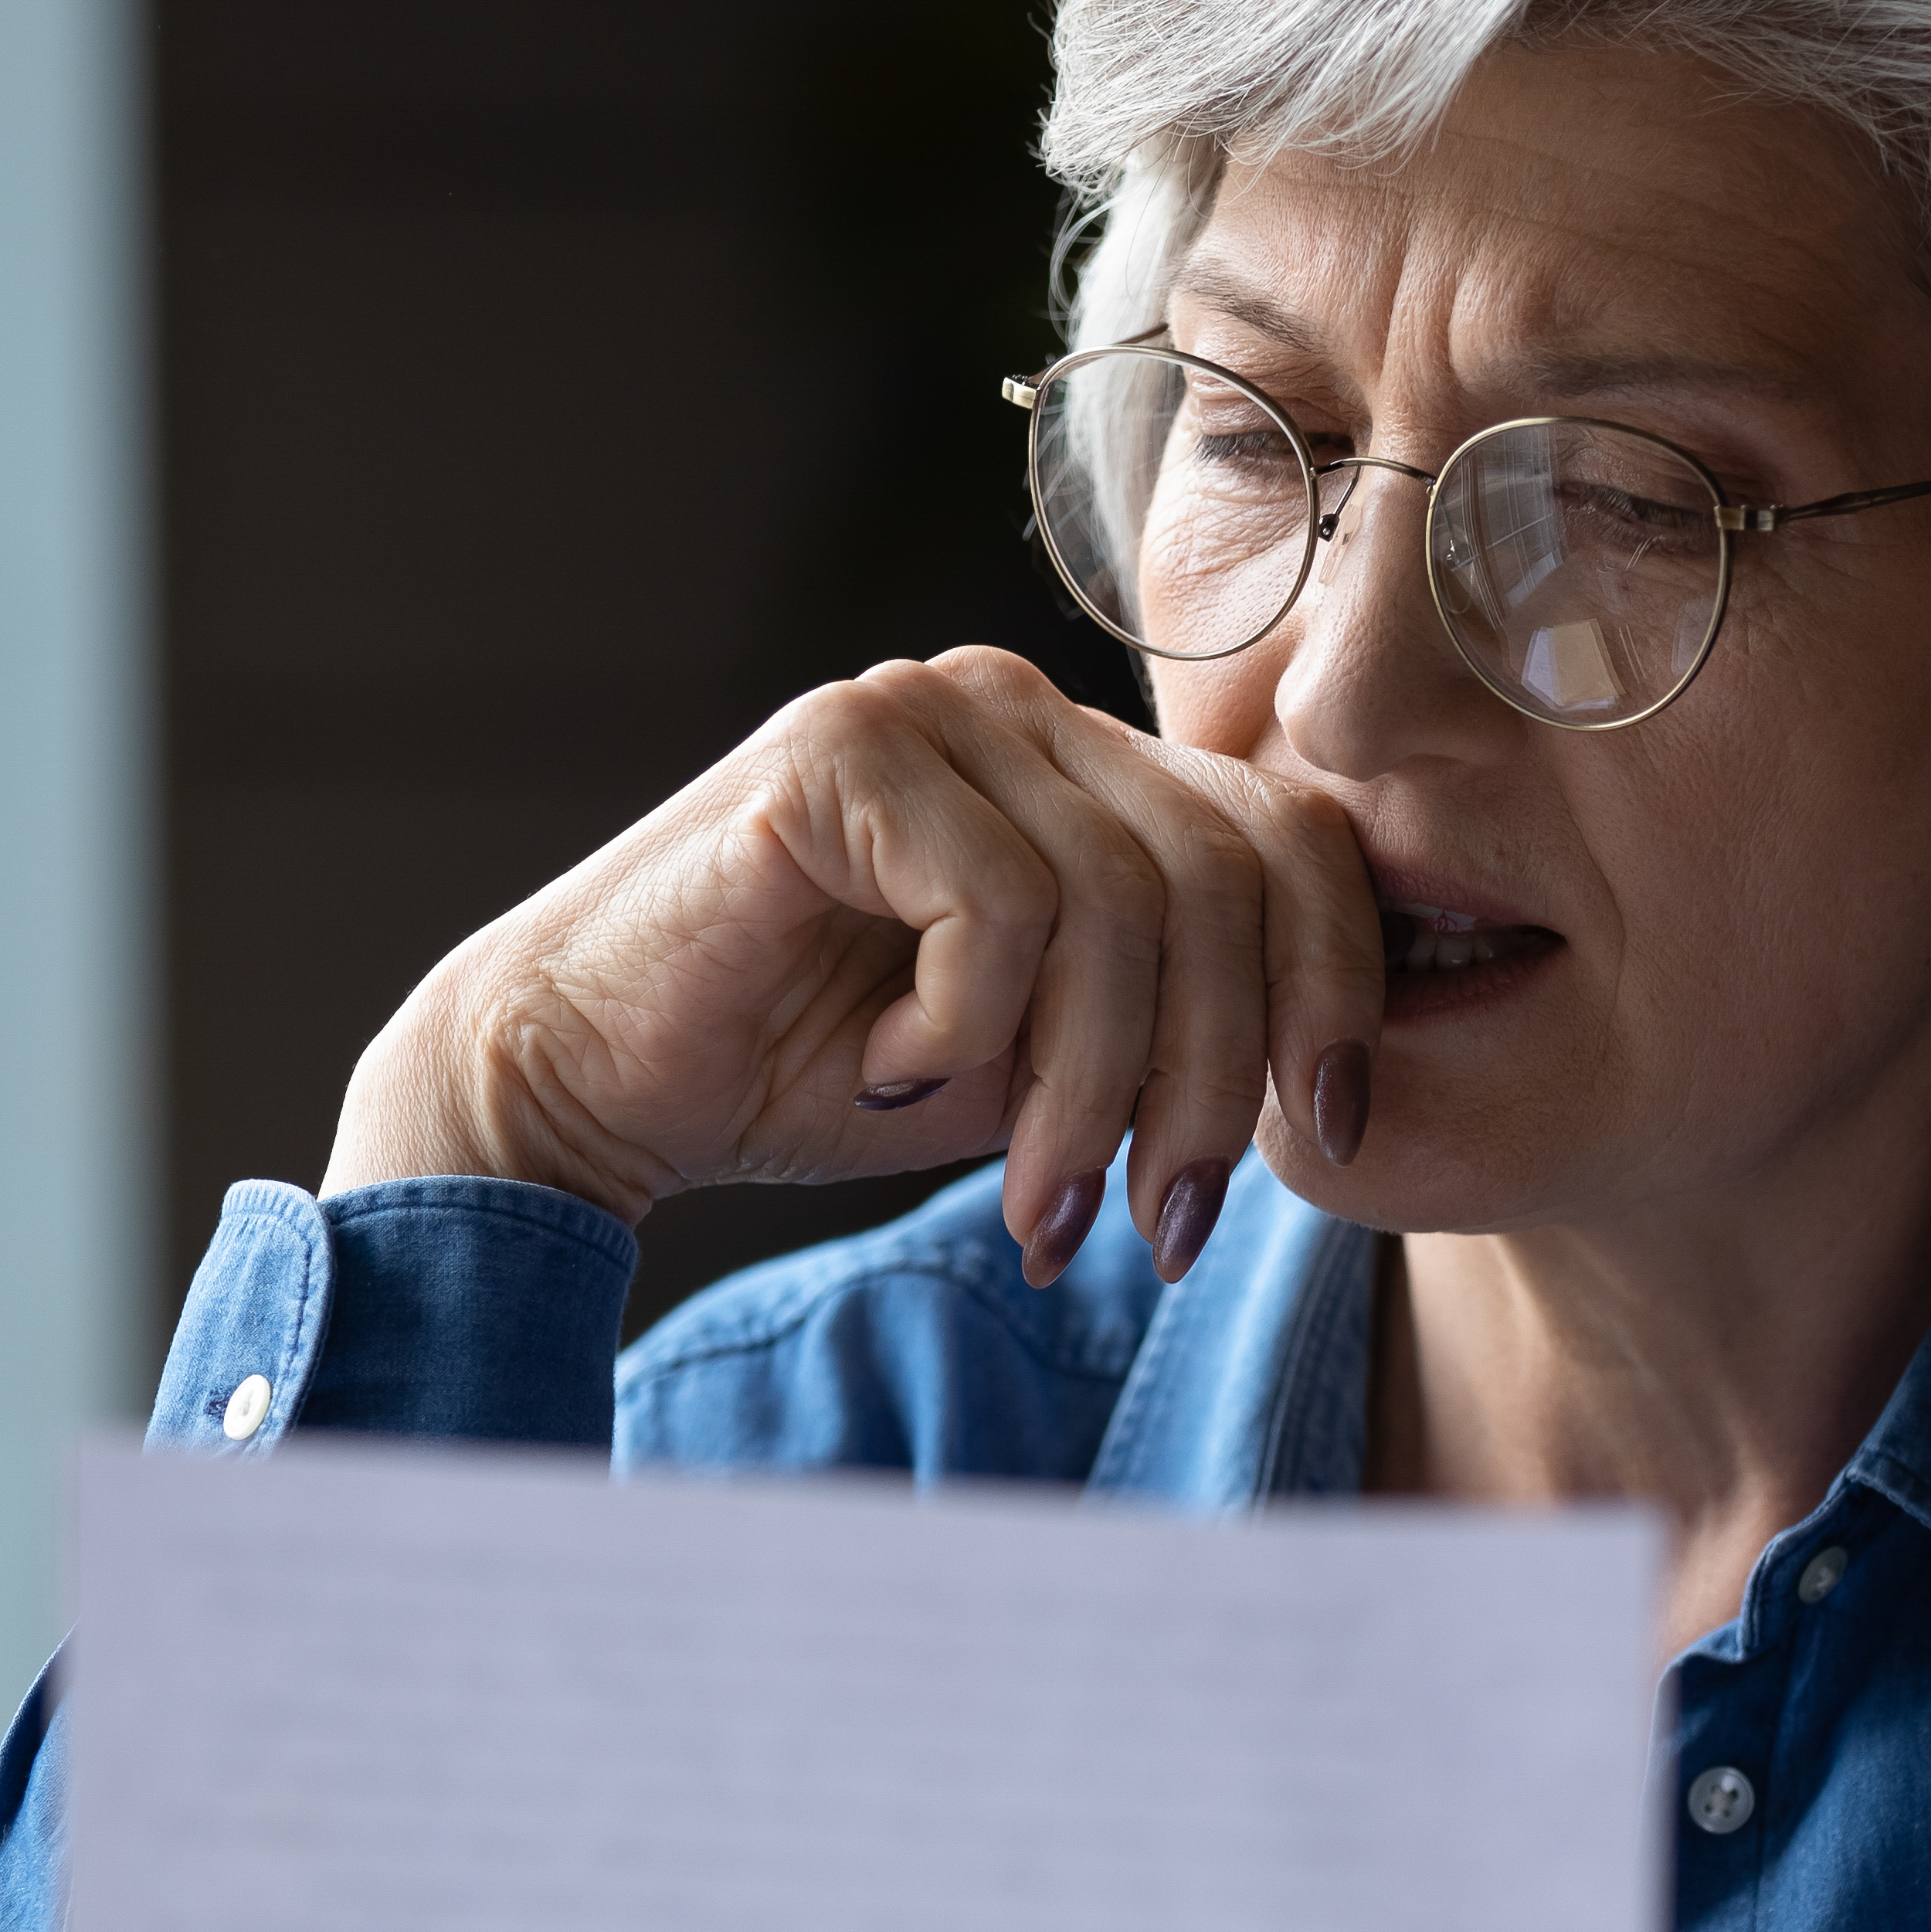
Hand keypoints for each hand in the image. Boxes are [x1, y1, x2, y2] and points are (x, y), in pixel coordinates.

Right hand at [321, 649, 1383, 1282]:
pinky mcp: (836, 753)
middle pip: (1226, 877)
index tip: (1334, 1140)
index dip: (1335, 994)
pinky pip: (996, 907)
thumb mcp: (1047, 1060)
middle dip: (1211, 1083)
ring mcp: (925, 709)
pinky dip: (962, 1030)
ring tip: (1030, 1197)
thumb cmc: (816, 1074)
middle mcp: (1016, 705)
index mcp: (1085, 760)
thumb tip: (1339, 1091)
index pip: (1290, 838)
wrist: (591, 1084)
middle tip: (1154, 1226)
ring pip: (1120, 906)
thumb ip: (1174, 1028)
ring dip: (1086, 1092)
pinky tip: (885, 1069)